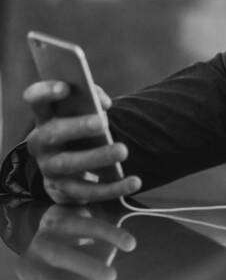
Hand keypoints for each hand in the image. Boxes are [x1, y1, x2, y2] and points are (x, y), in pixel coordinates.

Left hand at [5, 205, 135, 279]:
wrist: (66, 220)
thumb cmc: (67, 261)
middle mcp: (30, 259)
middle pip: (38, 279)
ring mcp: (43, 236)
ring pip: (58, 253)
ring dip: (85, 267)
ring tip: (111, 278)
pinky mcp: (62, 216)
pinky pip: (84, 225)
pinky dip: (110, 235)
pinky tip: (129, 244)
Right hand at [23, 81, 141, 203]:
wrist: (73, 165)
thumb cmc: (82, 128)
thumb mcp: (84, 112)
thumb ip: (93, 99)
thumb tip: (103, 103)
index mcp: (45, 118)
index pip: (36, 101)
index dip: (45, 92)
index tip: (65, 87)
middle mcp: (40, 142)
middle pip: (52, 133)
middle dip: (77, 127)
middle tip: (102, 122)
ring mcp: (49, 167)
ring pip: (68, 164)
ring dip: (96, 157)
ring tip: (123, 150)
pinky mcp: (63, 189)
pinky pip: (87, 191)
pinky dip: (113, 188)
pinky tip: (135, 182)